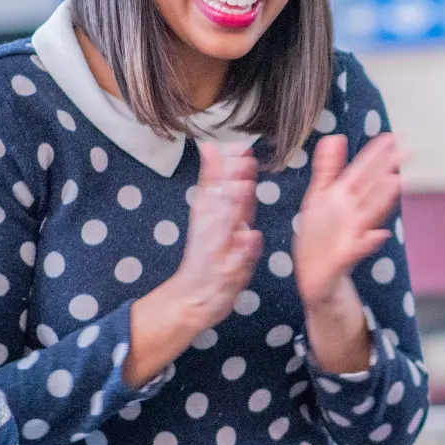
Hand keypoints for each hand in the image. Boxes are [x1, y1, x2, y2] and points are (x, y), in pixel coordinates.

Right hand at [127, 141, 262, 385]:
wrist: (193, 299)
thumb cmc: (208, 255)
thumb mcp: (211, 215)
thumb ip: (214, 183)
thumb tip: (212, 147)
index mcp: (209, 214)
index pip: (216, 184)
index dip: (227, 164)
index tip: (240, 145)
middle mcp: (210, 229)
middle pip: (221, 199)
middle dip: (231, 178)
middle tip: (243, 156)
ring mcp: (217, 251)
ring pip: (226, 226)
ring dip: (235, 207)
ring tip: (245, 187)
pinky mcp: (225, 273)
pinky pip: (236, 261)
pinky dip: (244, 249)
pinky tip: (251, 238)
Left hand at [292, 133, 402, 309]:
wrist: (315, 277)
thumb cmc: (319, 237)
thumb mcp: (319, 198)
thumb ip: (328, 168)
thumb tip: (337, 137)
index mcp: (343, 198)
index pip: (361, 171)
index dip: (374, 154)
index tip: (392, 137)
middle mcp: (351, 213)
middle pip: (370, 188)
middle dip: (385, 170)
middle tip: (406, 152)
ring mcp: (351, 235)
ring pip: (369, 214)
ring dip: (382, 200)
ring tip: (396, 183)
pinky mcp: (344, 258)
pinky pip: (356, 250)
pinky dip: (368, 243)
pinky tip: (379, 235)